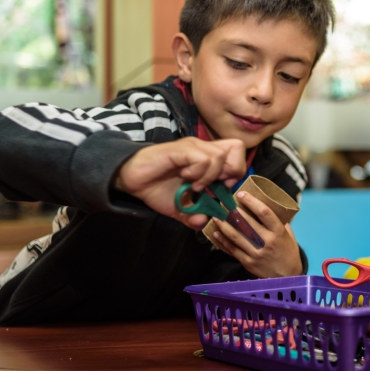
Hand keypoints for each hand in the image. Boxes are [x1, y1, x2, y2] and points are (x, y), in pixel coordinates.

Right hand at [115, 137, 245, 229]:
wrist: (132, 178)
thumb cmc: (157, 188)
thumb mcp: (179, 208)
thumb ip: (193, 216)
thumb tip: (203, 223)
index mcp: (208, 159)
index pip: (237, 154)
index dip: (236, 172)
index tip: (223, 188)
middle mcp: (203, 149)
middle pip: (236, 148)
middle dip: (230, 171)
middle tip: (214, 185)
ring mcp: (193, 147)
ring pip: (219, 155)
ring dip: (210, 175)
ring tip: (195, 185)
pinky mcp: (181, 149)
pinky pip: (202, 158)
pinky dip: (198, 172)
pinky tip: (185, 178)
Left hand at [212, 190, 301, 277]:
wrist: (287, 276)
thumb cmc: (287, 251)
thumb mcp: (288, 234)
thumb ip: (277, 220)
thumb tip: (264, 203)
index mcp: (278, 232)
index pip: (264, 212)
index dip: (251, 201)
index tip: (241, 194)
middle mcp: (267, 242)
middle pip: (246, 223)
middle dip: (232, 211)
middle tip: (223, 202)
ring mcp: (257, 253)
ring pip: (236, 236)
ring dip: (223, 225)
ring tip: (216, 216)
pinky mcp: (248, 263)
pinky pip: (232, 250)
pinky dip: (222, 241)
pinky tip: (216, 233)